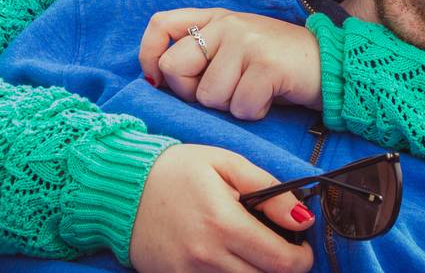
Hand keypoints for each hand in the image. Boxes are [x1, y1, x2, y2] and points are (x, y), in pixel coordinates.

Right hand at [129, 144, 313, 272]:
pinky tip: (226, 259)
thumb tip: (303, 219)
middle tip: (276, 247)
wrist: (121, 187)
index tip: (301, 247)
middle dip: (280, 267)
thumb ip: (269, 190)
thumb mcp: (226, 163)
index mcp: (225, 223)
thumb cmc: (176, 171)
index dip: (302, 259)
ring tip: (249, 250)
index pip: (282, 262)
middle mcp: (208, 256)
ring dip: (254, 272)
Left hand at [139, 8, 322, 119]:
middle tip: (226, 92)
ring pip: (208, 96)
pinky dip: (255, 113)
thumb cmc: (275, 65)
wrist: (329, 64)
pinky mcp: (266, 65)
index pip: (159, 25)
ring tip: (254, 92)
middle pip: (174, 68)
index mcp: (214, 18)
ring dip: (231, 106)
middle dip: (193, 93)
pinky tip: (269, 99)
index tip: (158, 82)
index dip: (148, 56)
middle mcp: (226, 24)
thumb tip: (157, 79)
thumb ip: (201, 54)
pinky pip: (240, 107)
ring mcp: (246, 42)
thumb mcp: (235, 48)